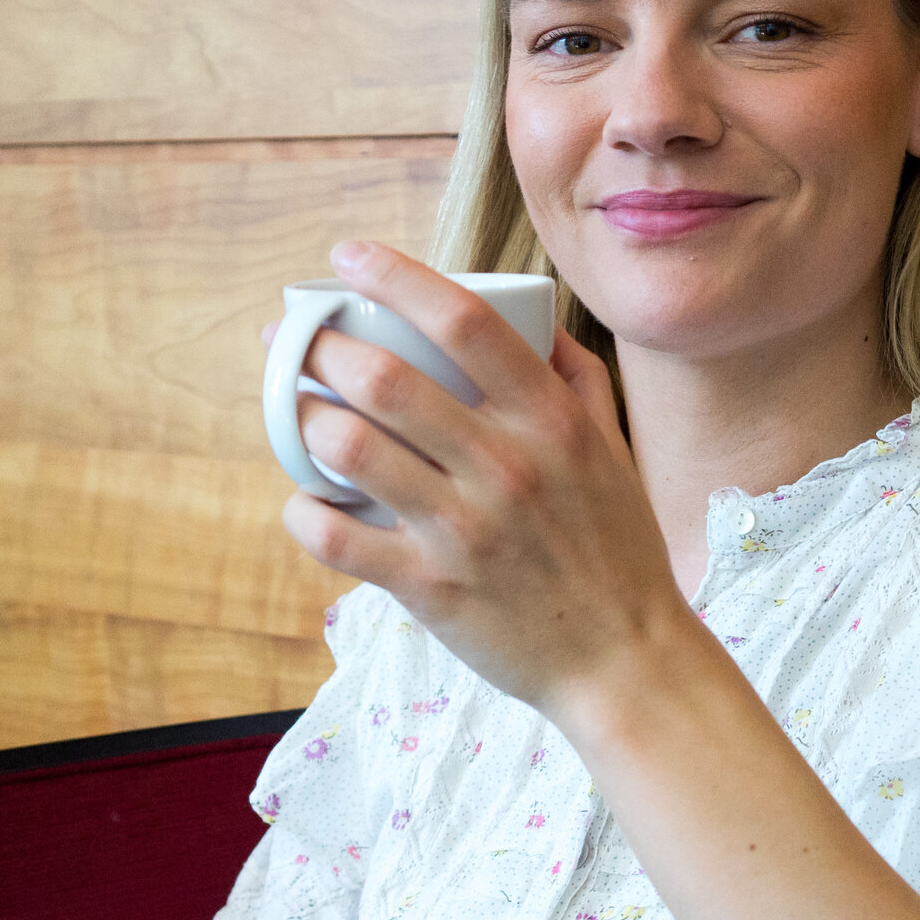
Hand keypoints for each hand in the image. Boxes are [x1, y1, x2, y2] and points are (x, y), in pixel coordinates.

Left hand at [279, 240, 695, 722]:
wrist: (624, 660)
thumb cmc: (618, 550)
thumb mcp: (614, 452)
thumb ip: (576, 379)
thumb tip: (534, 320)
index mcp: (552, 423)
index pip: (463, 320)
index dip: (394, 276)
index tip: (349, 258)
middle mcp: (508, 467)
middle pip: (384, 377)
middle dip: (317, 344)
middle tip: (295, 339)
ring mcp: (466, 530)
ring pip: (348, 447)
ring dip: (302, 420)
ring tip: (295, 412)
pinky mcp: (430, 588)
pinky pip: (334, 536)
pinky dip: (303, 511)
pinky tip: (307, 500)